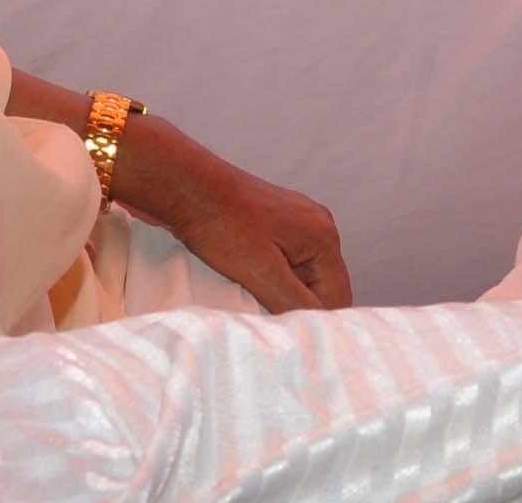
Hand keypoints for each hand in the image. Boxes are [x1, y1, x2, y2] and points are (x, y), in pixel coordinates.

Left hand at [122, 128, 350, 312]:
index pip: (336, 300)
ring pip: (303, 275)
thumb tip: (318, 329)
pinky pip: (287, 260)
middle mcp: (319, 225)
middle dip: (297, 305)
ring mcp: (299, 220)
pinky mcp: (279, 220)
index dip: (311, 322)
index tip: (283, 336)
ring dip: (283, 292)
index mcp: (324, 238)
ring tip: (253, 297)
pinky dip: (273, 276)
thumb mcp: (260, 272)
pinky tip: (248, 279)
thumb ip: (295, 302)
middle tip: (264, 318)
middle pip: (322, 287)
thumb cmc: (220, 223)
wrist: (185, 184)